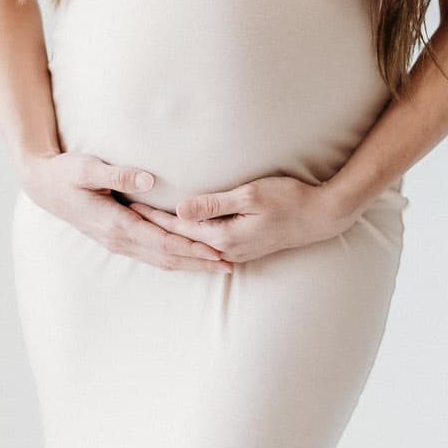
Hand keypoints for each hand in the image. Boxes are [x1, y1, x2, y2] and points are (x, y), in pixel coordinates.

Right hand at [18, 149, 233, 272]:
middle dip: (199, 263)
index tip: (217, 253)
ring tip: (218, 266)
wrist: (43, 187)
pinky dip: (174, 259)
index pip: (162, 242)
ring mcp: (117, 242)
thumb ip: (119, 173)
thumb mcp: (88, 167)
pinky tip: (189, 258)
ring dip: (190, 264)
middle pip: (166, 257)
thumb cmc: (66, 173)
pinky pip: (151, 255)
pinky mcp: (117, 238)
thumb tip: (150, 180)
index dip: (191, 249)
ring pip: (160, 260)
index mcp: (116, 224)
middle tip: (231, 266)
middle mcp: (118, 239)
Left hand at [130, 173, 357, 265]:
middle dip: (152, 228)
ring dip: (168, 236)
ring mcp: (236, 252)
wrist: (322, 217)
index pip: (177, 227)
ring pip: (192, 245)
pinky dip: (188, 240)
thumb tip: (180, 210)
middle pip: (180, 240)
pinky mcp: (243, 248)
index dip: (151, 215)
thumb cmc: (289, 200)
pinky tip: (179, 234)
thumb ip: (213, 204)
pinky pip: (206, 246)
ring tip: (144, 227)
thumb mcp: (250, 195)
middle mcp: (226, 249)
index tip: (128, 203)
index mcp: (223, 237)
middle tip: (125, 214)